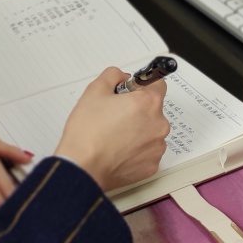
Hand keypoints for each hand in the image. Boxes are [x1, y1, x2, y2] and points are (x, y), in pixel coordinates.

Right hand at [55, 66, 170, 191]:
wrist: (83, 168)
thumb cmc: (87, 132)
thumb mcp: (94, 90)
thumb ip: (113, 75)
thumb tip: (123, 77)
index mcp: (148, 102)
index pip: (157, 84)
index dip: (140, 86)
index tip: (129, 92)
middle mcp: (159, 124)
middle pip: (153, 109)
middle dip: (137, 109)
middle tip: (114, 115)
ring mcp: (157, 147)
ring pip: (151, 131)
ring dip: (138, 130)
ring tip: (114, 135)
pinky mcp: (152, 166)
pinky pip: (147, 151)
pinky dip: (136, 149)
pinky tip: (118, 150)